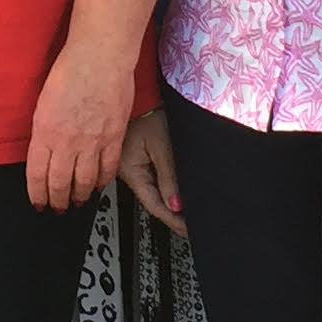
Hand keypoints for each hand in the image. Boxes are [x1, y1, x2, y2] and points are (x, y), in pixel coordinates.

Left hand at [25, 39, 132, 212]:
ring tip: (77, 201)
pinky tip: (97, 185)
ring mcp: (93, 142)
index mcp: (45, 132)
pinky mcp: (114, 138)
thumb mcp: (43, 102)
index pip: (37, 175)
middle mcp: (67, 142)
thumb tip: (44, 149)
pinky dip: (101, 181)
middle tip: (57, 208)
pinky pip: (107, 169)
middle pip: (60, 184)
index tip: (38, 203)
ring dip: (79, 196)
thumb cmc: (70, 70)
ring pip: (84, 182)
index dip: (37, 195)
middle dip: (57, 201)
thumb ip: (44, 130)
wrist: (100, 56)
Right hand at [118, 106, 186, 237]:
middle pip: (153, 201)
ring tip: (190, 213)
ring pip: (154, 191)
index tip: (189, 230)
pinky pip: (153, 178)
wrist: (138, 91)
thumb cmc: (145, 109)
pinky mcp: (138, 158)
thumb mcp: (161, 144)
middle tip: (193, 226)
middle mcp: (128, 172)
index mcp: (130, 172)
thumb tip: (176, 204)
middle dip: (174, 215)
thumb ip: (168, 175)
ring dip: (171, 202)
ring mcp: (132, 166)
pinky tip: (178, 191)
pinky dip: (167, 187)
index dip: (173, 221)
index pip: (155, 206)